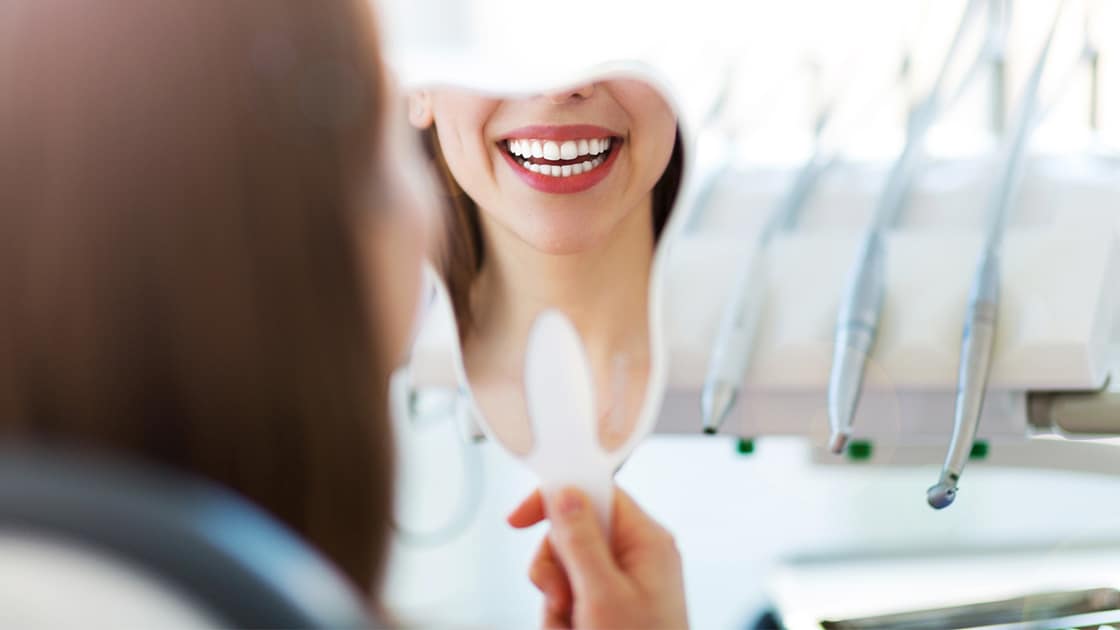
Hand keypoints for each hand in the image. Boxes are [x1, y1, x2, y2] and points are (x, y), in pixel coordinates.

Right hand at [508, 487, 687, 628]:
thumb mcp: (603, 596)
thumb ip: (581, 542)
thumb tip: (564, 494)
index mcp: (646, 541)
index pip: (596, 492)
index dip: (557, 497)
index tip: (521, 518)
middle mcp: (636, 557)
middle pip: (572, 534)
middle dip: (555, 569)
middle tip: (563, 598)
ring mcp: (623, 584)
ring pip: (564, 571)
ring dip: (557, 603)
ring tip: (574, 627)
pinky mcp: (610, 608)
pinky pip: (569, 599)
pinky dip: (563, 620)